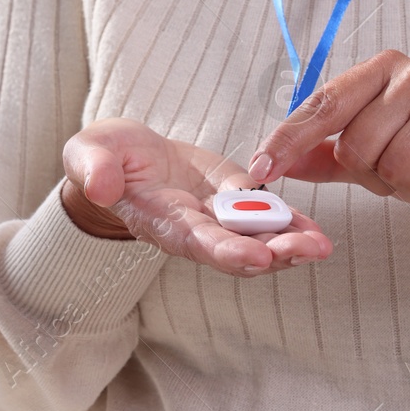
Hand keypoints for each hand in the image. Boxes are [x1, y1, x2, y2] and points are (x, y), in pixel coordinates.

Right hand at [59, 117, 332, 276]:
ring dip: (291, 242)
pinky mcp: (233, 196)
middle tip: (309, 249)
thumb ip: (94, 169)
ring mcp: (216, 215)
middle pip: (237, 249)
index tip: (256, 256)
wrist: (122, 155)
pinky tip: (316, 229)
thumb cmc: (103, 157)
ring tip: (320, 243)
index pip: (195, 241)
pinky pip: (265, 212)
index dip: (226, 250)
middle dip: (274, 252)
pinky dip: (291, 222)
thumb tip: (100, 187)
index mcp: (159, 220)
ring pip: (257, 237)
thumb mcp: (89, 153)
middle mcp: (193, 228)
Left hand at [248, 51, 409, 247]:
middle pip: (358, 145)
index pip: (324, 104)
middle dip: (376, 173)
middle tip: (406, 168)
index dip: (289, 140)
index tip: (260, 169)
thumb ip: (325, 155)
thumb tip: (272, 162)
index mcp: (385, 69)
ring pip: (397, 167)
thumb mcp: (374, 156)